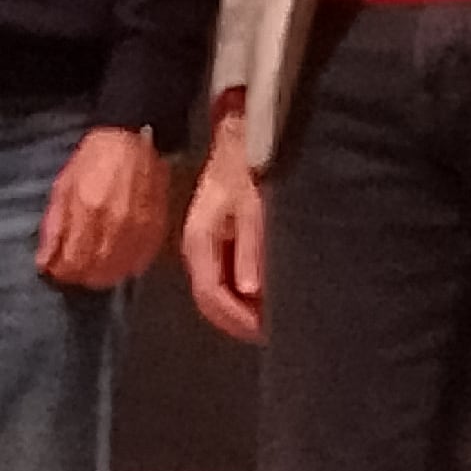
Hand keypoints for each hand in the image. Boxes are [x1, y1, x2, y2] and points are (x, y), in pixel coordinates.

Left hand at [35, 125, 169, 290]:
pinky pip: (140, 262)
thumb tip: (44, 262)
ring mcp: (138, 227)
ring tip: (91, 271)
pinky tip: (115, 263)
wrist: (133, 140)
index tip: (56, 271)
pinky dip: (125, 269)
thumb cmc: (95, 159)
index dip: (62, 273)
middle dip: (80, 277)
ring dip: (101, 277)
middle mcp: (115, 222)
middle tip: (72, 272)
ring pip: (118, 272)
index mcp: (87, 209)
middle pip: (95, 272)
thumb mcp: (63, 186)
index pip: (72, 262)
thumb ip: (53, 226)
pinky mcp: (156, 228)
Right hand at [179, 120, 266, 343]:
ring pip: (219, 291)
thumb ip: (252, 250)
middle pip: (212, 300)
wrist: (239, 138)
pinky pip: (227, 276)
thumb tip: (251, 293)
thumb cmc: (248, 170)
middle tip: (274, 331)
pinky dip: (245, 291)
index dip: (238, 320)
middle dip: (240, 320)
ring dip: (243, 308)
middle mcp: (197, 249)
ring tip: (273, 317)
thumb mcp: (254, 208)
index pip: (211, 297)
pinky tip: (267, 294)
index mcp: (199, 243)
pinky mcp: (217, 240)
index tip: (266, 332)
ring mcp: (205, 246)